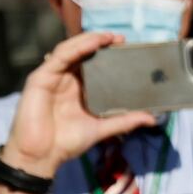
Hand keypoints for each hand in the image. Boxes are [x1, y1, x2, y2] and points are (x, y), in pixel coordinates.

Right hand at [0, 33, 154, 193]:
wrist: (41, 156)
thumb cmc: (66, 142)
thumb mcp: (102, 128)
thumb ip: (124, 121)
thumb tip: (152, 119)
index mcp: (78, 87)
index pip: (93, 63)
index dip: (108, 53)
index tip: (127, 47)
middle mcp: (65, 78)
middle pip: (82, 52)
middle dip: (101, 42)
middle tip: (121, 38)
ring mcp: (52, 76)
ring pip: (71, 49)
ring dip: (90, 40)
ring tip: (109, 37)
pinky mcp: (40, 78)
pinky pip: (60, 57)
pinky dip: (77, 48)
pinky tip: (92, 44)